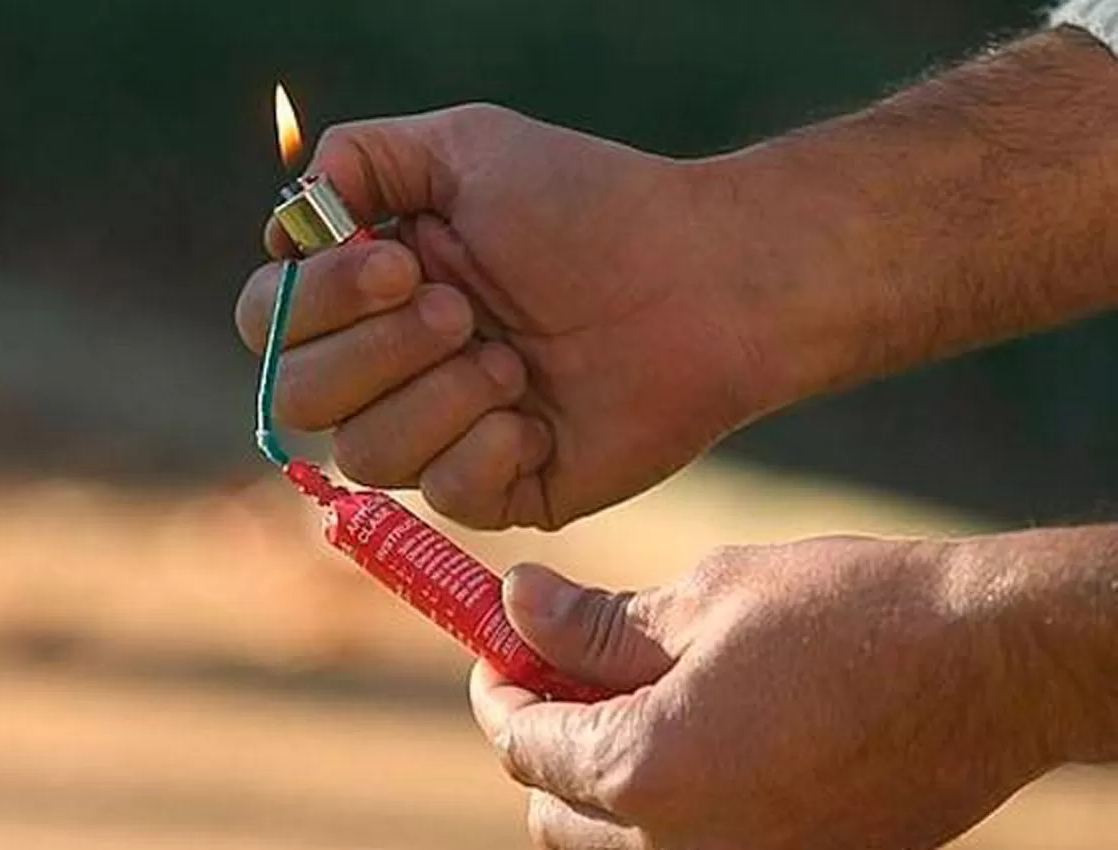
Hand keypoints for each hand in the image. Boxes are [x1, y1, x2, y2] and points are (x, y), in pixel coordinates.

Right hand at [235, 104, 815, 529]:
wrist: (701, 278)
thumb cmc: (589, 205)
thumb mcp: (466, 146)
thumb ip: (360, 160)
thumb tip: (288, 222)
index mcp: (370, 291)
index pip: (268, 321)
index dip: (313, 304)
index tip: (399, 263)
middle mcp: (391, 367)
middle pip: (297, 397)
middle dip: (378, 352)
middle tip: (465, 307)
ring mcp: (442, 432)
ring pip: (366, 455)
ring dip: (440, 398)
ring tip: (516, 360)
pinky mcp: (499, 489)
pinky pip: (445, 495)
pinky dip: (489, 449)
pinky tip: (542, 416)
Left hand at [470, 537, 1071, 849]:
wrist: (990, 667)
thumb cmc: (849, 617)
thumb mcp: (703, 601)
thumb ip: (592, 624)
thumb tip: (514, 605)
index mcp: (646, 774)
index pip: (521, 745)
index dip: (499, 687)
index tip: (502, 646)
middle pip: (553, 814)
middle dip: (542, 741)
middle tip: (563, 669)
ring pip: (613, 848)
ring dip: (598, 783)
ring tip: (633, 697)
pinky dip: (663, 808)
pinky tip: (695, 735)